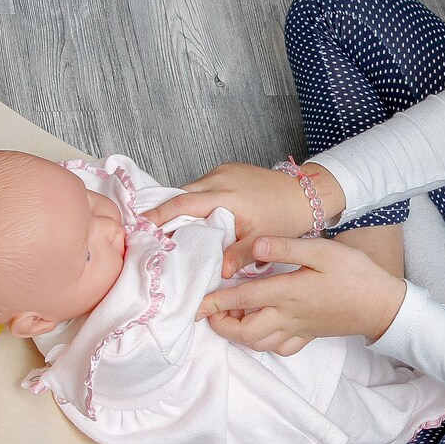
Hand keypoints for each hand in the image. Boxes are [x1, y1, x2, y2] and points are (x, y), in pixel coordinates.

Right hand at [142, 161, 346, 275]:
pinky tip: (188, 218)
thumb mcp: (263, 240)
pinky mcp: (227, 170)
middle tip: (145, 233)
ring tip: (163, 229)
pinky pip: (201, 185)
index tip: (139, 226)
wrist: (305, 193)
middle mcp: (221, 178)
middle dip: (162, 211)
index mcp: (228, 195)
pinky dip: (192, 200)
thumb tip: (221, 273)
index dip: (159, 215)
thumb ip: (240, 254)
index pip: (184, 203)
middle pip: (181, 194)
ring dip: (178, 206)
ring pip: (190, 188)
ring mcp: (223, 171)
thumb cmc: (285, 217)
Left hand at [198, 236, 406, 354]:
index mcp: (288, 293)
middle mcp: (288, 316)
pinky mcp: (309, 335)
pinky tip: (263, 329)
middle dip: (222, 324)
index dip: (215, 301)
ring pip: (259, 343)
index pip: (242, 298)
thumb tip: (255, 246)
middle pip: (245, 331)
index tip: (195, 302)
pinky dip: (264, 343)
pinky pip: (280, 348)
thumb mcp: (322, 250)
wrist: (382, 303)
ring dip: (239, 334)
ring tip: (231, 318)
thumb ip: (285, 248)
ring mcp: (298, 329)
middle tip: (210, 310)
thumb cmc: (355, 273)